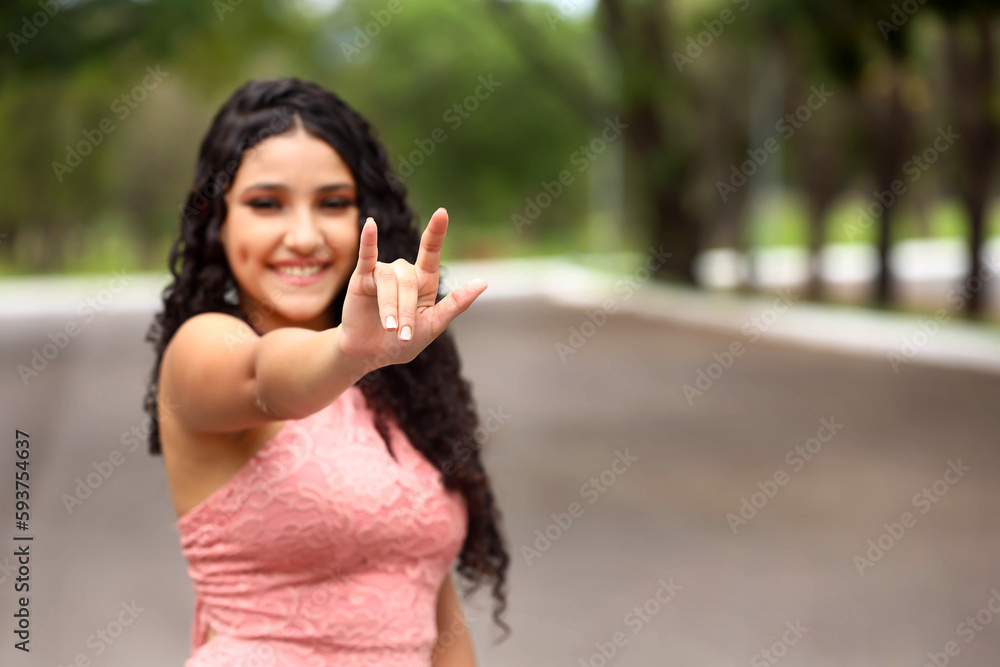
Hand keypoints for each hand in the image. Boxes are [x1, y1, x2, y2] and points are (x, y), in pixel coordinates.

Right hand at [336, 207, 486, 372]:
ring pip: (389, 280)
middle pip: (409, 281)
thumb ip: (456, 304)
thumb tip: (483, 282)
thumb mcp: (434, 325)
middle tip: (403, 335)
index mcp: (425, 281)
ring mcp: (383, 272)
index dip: (436, 232)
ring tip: (389, 328)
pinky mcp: (362, 277)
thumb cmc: (403, 342)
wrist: (370, 354)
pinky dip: (369, 240)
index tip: (442, 213)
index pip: (431, 252)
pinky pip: (367, 255)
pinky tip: (370, 225)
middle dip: (406, 310)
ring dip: (390, 307)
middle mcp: (405, 272)